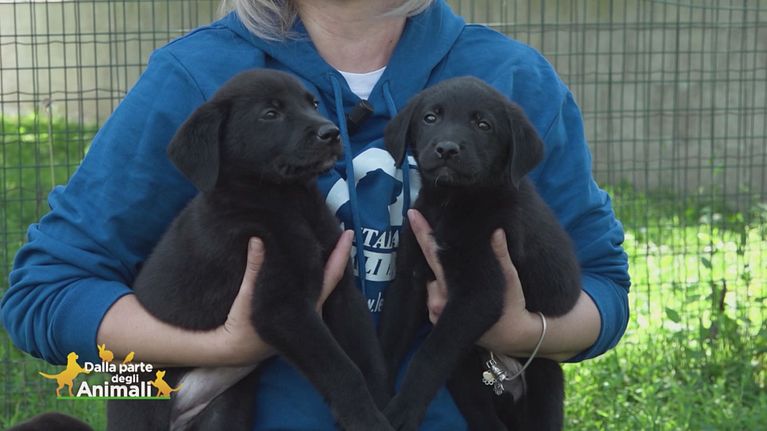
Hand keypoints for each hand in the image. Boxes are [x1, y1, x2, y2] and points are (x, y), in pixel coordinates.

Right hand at [212, 230, 353, 365]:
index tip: (349, 233)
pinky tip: (310, 263)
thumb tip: (257, 240)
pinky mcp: (298, 316)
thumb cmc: (242, 327)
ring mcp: (306, 316)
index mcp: (307, 309)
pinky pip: (312, 290)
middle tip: (341, 232)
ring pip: (322, 285)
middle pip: (331, 279)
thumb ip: (254, 269)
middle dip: (336, 256)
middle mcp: (312, 313)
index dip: (340, 254)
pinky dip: (314, 275)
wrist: (233, 352)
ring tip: (329, 242)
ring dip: (325, 265)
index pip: (331, 276)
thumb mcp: (246, 297)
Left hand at [408, 210, 540, 354]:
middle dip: (432, 251)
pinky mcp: (436, 320)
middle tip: (437, 233)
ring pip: (429, 282)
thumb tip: (496, 231)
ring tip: (452, 265)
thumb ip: (501, 255)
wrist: (512, 337)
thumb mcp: (509, 279)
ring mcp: (436, 313)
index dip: (423, 234)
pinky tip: (449, 281)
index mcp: (453, 290)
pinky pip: (432, 296)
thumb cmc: (511, 307)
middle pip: (428, 269)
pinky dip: (438, 286)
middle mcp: (439, 303)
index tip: (413, 215)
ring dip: (437, 273)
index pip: (433, 255)